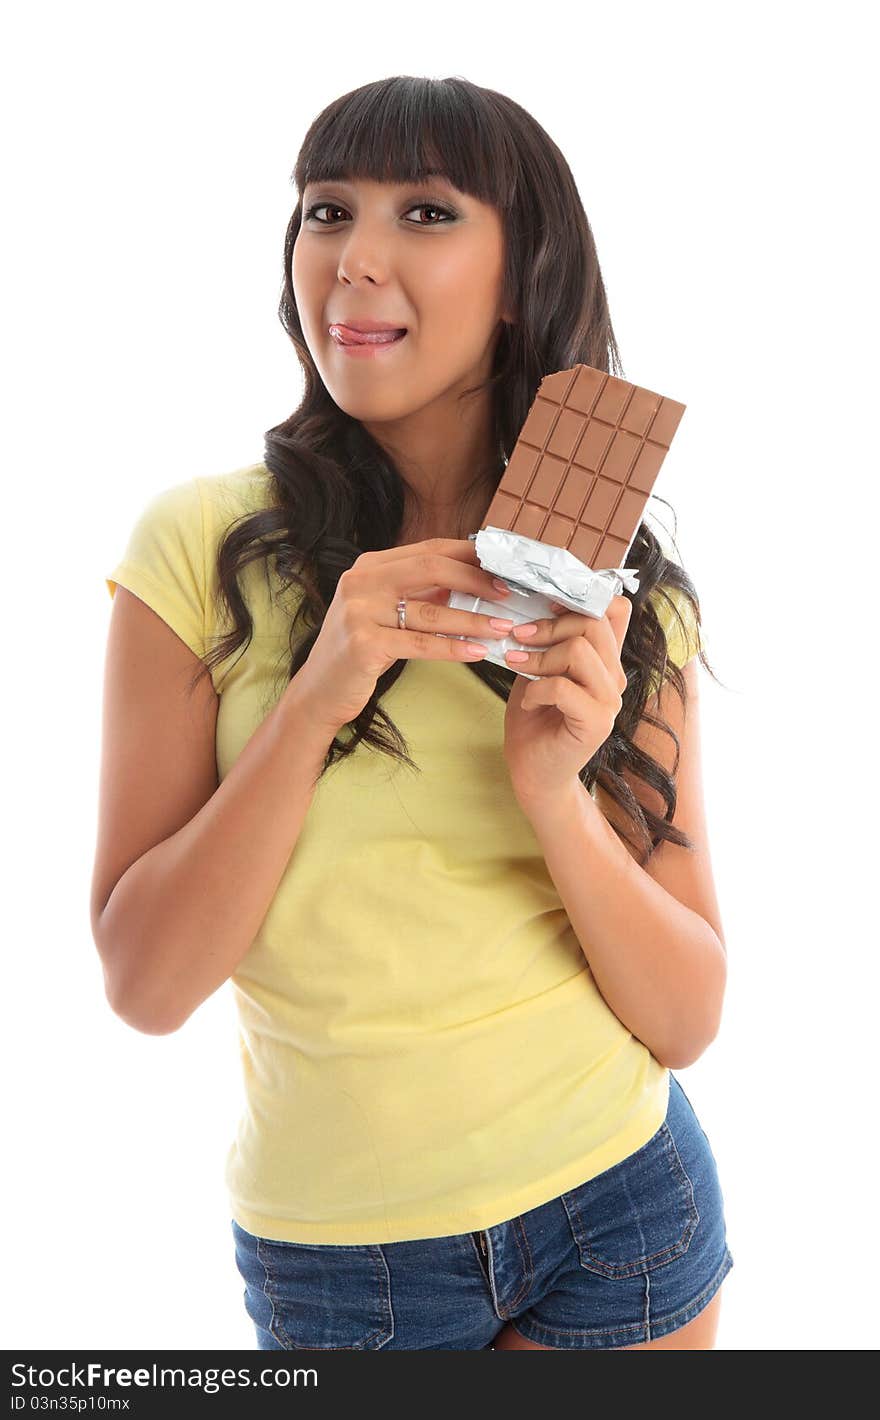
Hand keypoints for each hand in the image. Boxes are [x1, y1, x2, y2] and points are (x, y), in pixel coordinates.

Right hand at [294, 538, 511, 735]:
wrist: (320, 691)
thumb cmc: (360, 650)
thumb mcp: (386, 612)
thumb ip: (421, 593)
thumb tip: (473, 581)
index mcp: (369, 566)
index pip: (428, 549)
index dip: (468, 556)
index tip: (500, 568)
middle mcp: (361, 581)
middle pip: (431, 567)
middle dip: (476, 579)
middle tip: (507, 594)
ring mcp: (359, 612)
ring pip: (430, 611)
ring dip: (473, 620)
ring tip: (502, 628)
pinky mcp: (364, 644)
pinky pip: (421, 644)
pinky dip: (453, 648)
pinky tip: (477, 652)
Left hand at [502, 593, 632, 806]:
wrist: (533, 773)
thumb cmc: (534, 719)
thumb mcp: (538, 668)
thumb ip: (547, 640)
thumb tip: (533, 602)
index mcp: (605, 659)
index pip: (616, 608)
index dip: (583, 596)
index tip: (547, 606)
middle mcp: (614, 676)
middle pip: (593, 622)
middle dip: (549, 625)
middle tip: (518, 639)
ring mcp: (610, 700)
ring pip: (579, 650)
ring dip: (539, 657)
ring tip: (519, 668)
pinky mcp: (596, 723)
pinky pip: (563, 686)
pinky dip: (536, 688)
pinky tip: (528, 702)